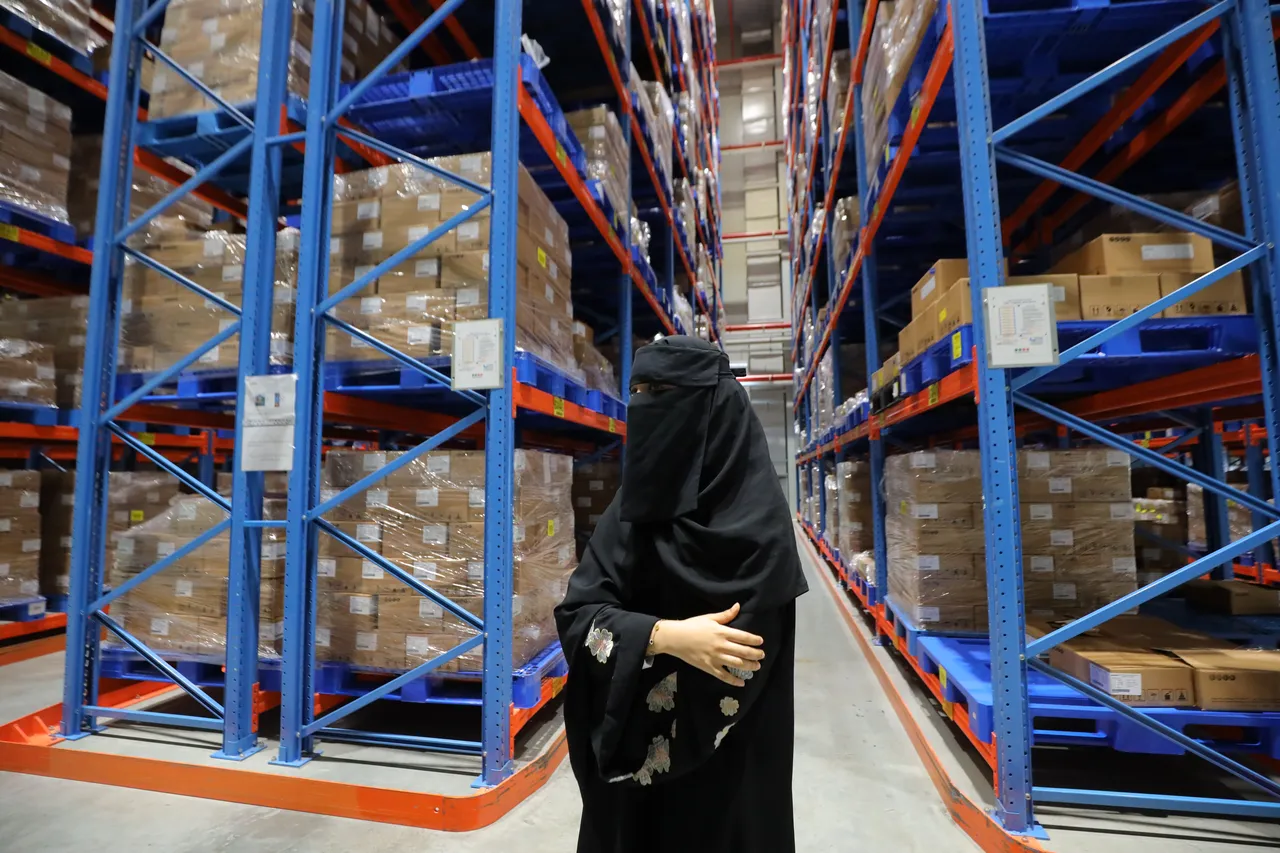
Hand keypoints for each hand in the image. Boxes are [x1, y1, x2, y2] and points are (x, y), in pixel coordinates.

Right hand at [650, 603, 764, 686]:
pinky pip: (724, 676)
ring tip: (756, 667)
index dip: (754, 640)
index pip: (743, 636)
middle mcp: (721, 646)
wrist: (675, 638)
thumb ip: (726, 615)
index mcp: (722, 632)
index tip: (761, 642)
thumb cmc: (692, 626)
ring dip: (749, 666)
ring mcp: (715, 658)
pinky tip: (742, 682)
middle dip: (755, 654)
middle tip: (762, 656)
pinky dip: (734, 680)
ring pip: (737, 664)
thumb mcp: (709, 618)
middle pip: (743, 652)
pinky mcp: (709, 667)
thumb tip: (738, 606)